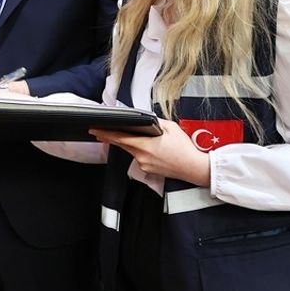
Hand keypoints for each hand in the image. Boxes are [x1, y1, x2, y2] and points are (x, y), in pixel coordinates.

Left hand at [91, 120, 210, 186]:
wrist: (194, 168)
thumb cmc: (185, 149)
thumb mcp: (172, 128)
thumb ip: (156, 122)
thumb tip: (146, 120)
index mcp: (146, 145)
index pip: (120, 138)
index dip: (106, 134)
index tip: (95, 130)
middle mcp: (141, 157)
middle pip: (123, 145)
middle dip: (112, 137)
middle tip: (100, 131)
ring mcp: (144, 165)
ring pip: (132, 151)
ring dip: (131, 144)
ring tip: (141, 137)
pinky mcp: (148, 170)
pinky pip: (139, 158)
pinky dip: (141, 151)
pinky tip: (151, 148)